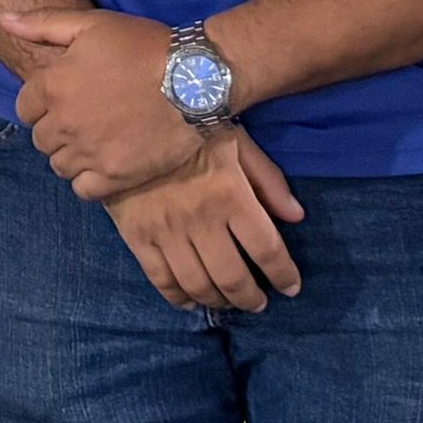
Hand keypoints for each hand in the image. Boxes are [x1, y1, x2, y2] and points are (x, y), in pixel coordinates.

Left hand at [5, 8, 206, 202]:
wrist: (195, 80)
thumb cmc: (144, 47)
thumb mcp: (92, 23)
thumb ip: (43, 23)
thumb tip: (4, 19)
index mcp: (53, 86)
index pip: (25, 108)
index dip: (42, 103)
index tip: (64, 98)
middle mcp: (64, 123)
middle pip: (41, 139)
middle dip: (56, 128)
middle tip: (84, 118)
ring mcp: (89, 153)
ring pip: (59, 165)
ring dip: (71, 154)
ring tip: (96, 140)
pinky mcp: (115, 176)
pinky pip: (83, 189)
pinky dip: (89, 179)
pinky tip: (105, 162)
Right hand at [103, 134, 304, 310]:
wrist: (126, 120)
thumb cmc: (189, 127)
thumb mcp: (237, 142)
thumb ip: (268, 179)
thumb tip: (296, 216)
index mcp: (230, 194)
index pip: (266, 249)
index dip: (283, 274)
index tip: (291, 287)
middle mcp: (201, 219)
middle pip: (232, 277)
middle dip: (250, 298)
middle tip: (259, 303)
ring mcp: (166, 231)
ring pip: (197, 284)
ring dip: (218, 302)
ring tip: (229, 303)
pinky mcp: (137, 236)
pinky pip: (160, 279)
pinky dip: (178, 298)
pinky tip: (190, 301)